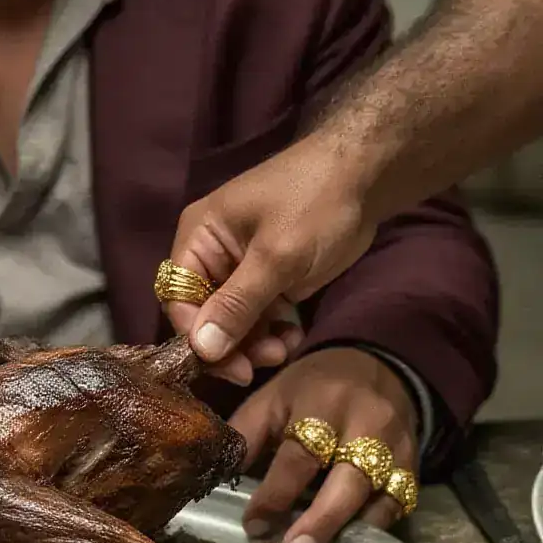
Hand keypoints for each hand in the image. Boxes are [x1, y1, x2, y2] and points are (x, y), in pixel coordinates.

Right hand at [167, 135, 377, 372]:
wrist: (365, 176)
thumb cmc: (314, 204)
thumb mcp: (276, 256)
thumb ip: (237, 304)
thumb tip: (201, 349)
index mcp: (199, 237)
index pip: (177, 296)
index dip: (196, 334)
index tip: (228, 365)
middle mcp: (212, 254)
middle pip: (203, 314)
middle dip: (229, 343)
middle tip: (258, 366)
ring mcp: (242, 268)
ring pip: (232, 322)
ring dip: (253, 343)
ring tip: (282, 350)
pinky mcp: (270, 279)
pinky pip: (258, 317)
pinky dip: (272, 333)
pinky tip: (292, 337)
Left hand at [230, 348, 418, 542]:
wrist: (376, 365)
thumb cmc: (312, 387)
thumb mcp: (273, 397)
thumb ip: (246, 433)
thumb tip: (215, 474)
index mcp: (322, 402)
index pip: (299, 455)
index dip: (275, 493)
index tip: (253, 524)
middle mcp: (366, 423)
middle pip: (348, 481)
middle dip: (321, 521)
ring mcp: (396, 446)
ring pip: (379, 498)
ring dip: (348, 531)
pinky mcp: (414, 465)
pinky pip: (398, 504)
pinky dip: (373, 528)